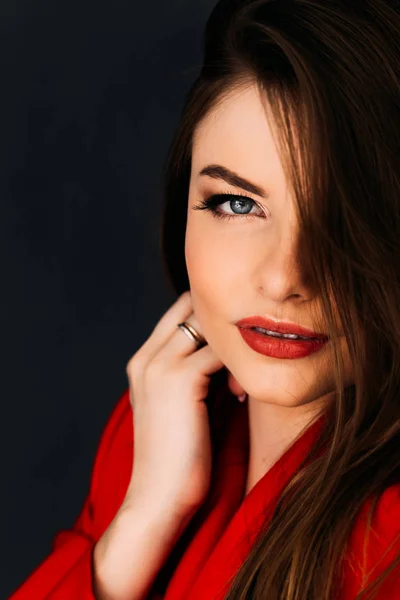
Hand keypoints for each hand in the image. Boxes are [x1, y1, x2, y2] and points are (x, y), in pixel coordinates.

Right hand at [123, 290, 225, 518]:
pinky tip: (239, 397)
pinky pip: (221, 353)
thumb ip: (192, 374)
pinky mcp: (181, 379)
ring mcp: (160, 365)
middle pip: (193, 307)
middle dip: (223, 327)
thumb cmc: (176, 457)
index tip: (230, 354)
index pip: (180, 311)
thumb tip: (226, 353)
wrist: (158, 498)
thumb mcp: (178, 405)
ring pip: (210, 327)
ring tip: (237, 387)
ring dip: (232, 349)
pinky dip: (237, 370)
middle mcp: (146, 357)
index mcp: (142, 362)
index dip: (211, 323)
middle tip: (240, 361)